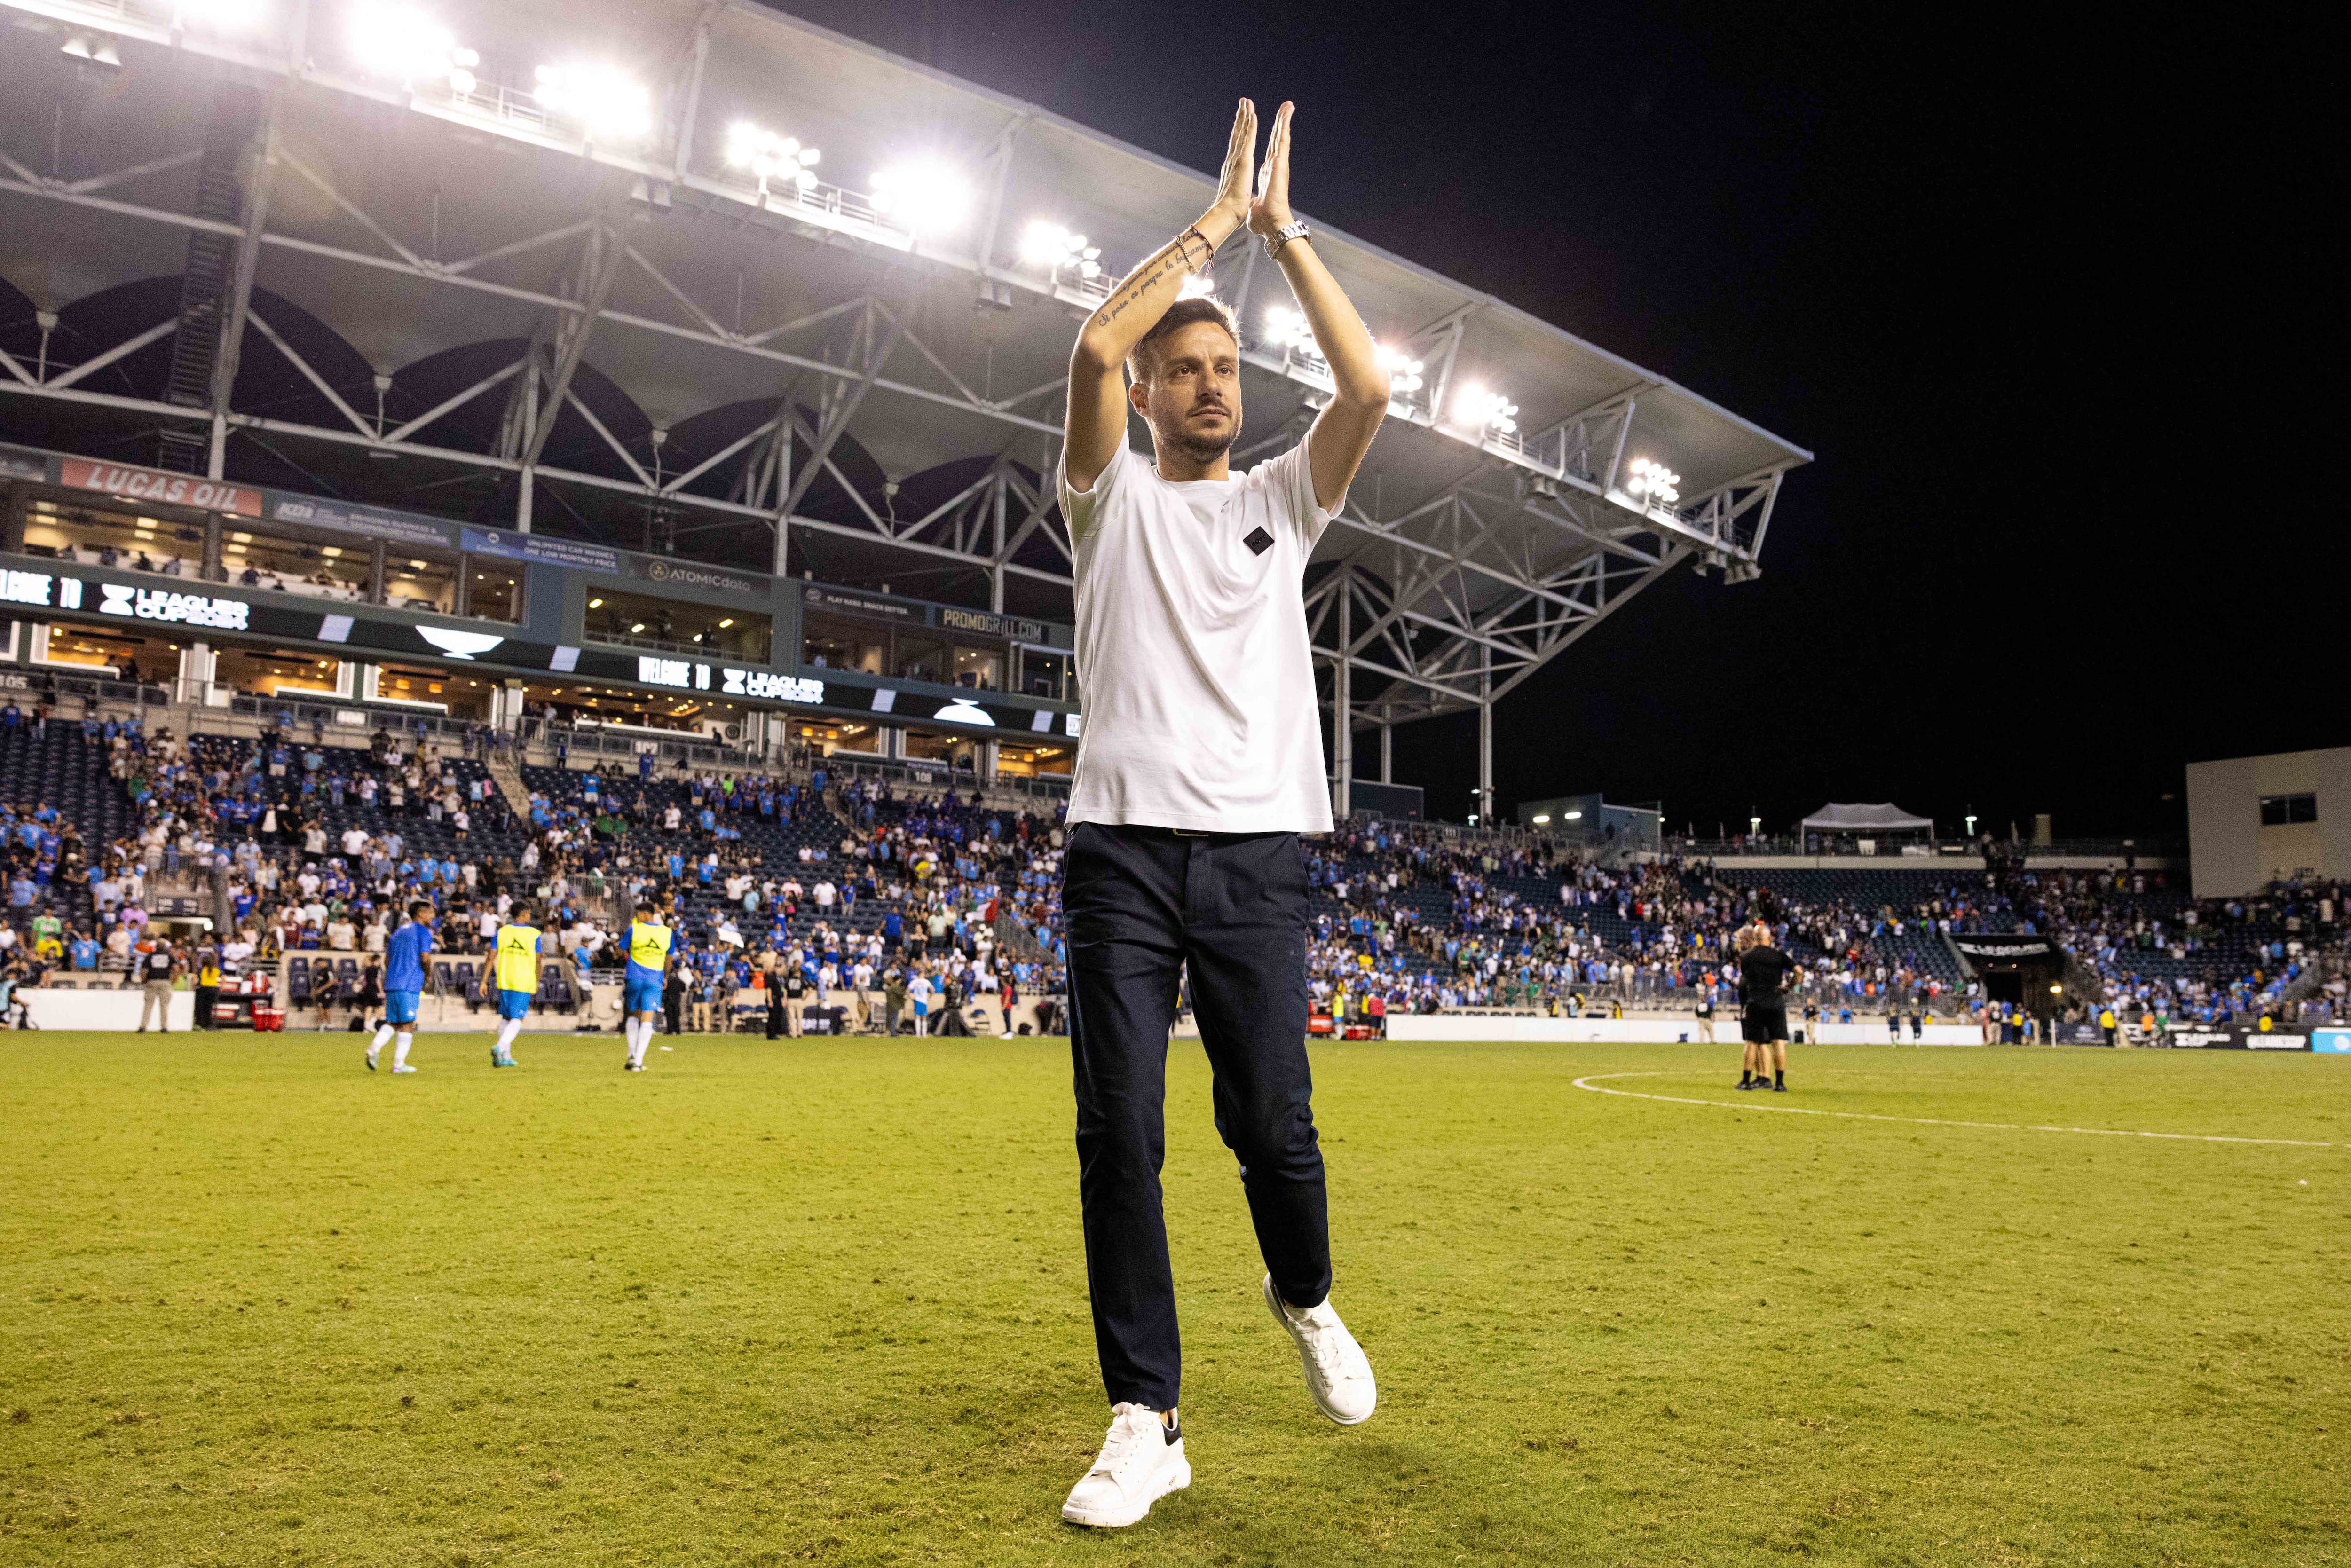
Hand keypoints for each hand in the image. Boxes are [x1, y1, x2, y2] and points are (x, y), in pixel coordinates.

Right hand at [1210, 98, 1257, 226]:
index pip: (1238, 146)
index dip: (1240, 132)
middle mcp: (1232, 160)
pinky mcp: (1243, 161)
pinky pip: (1248, 140)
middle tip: (1243, 102)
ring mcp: (1237, 159)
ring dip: (1245, 116)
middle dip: (1240, 117)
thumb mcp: (1234, 195)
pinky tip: (1252, 115)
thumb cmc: (1230, 210)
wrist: (1227, 214)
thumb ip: (1234, 189)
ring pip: (1242, 132)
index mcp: (1233, 168)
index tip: (1242, 119)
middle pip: (1237, 134)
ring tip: (1246, 102)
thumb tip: (1232, 192)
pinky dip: (1250, 127)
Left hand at [1248, 100, 1294, 235]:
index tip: (1273, 125)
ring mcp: (1279, 163)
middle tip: (1286, 107)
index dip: (1271, 137)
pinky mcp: (1280, 163)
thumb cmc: (1262, 218)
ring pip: (1282, 136)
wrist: (1270, 223)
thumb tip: (1252, 206)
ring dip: (1285, 120)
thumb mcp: (1254, 204)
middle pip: (1278, 139)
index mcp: (1268, 173)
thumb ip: (1254, 201)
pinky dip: (1284, 127)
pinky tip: (1286, 115)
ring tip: (1289, 105)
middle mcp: (1275, 165)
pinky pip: (1282, 141)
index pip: (1269, 150)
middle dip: (1281, 122)